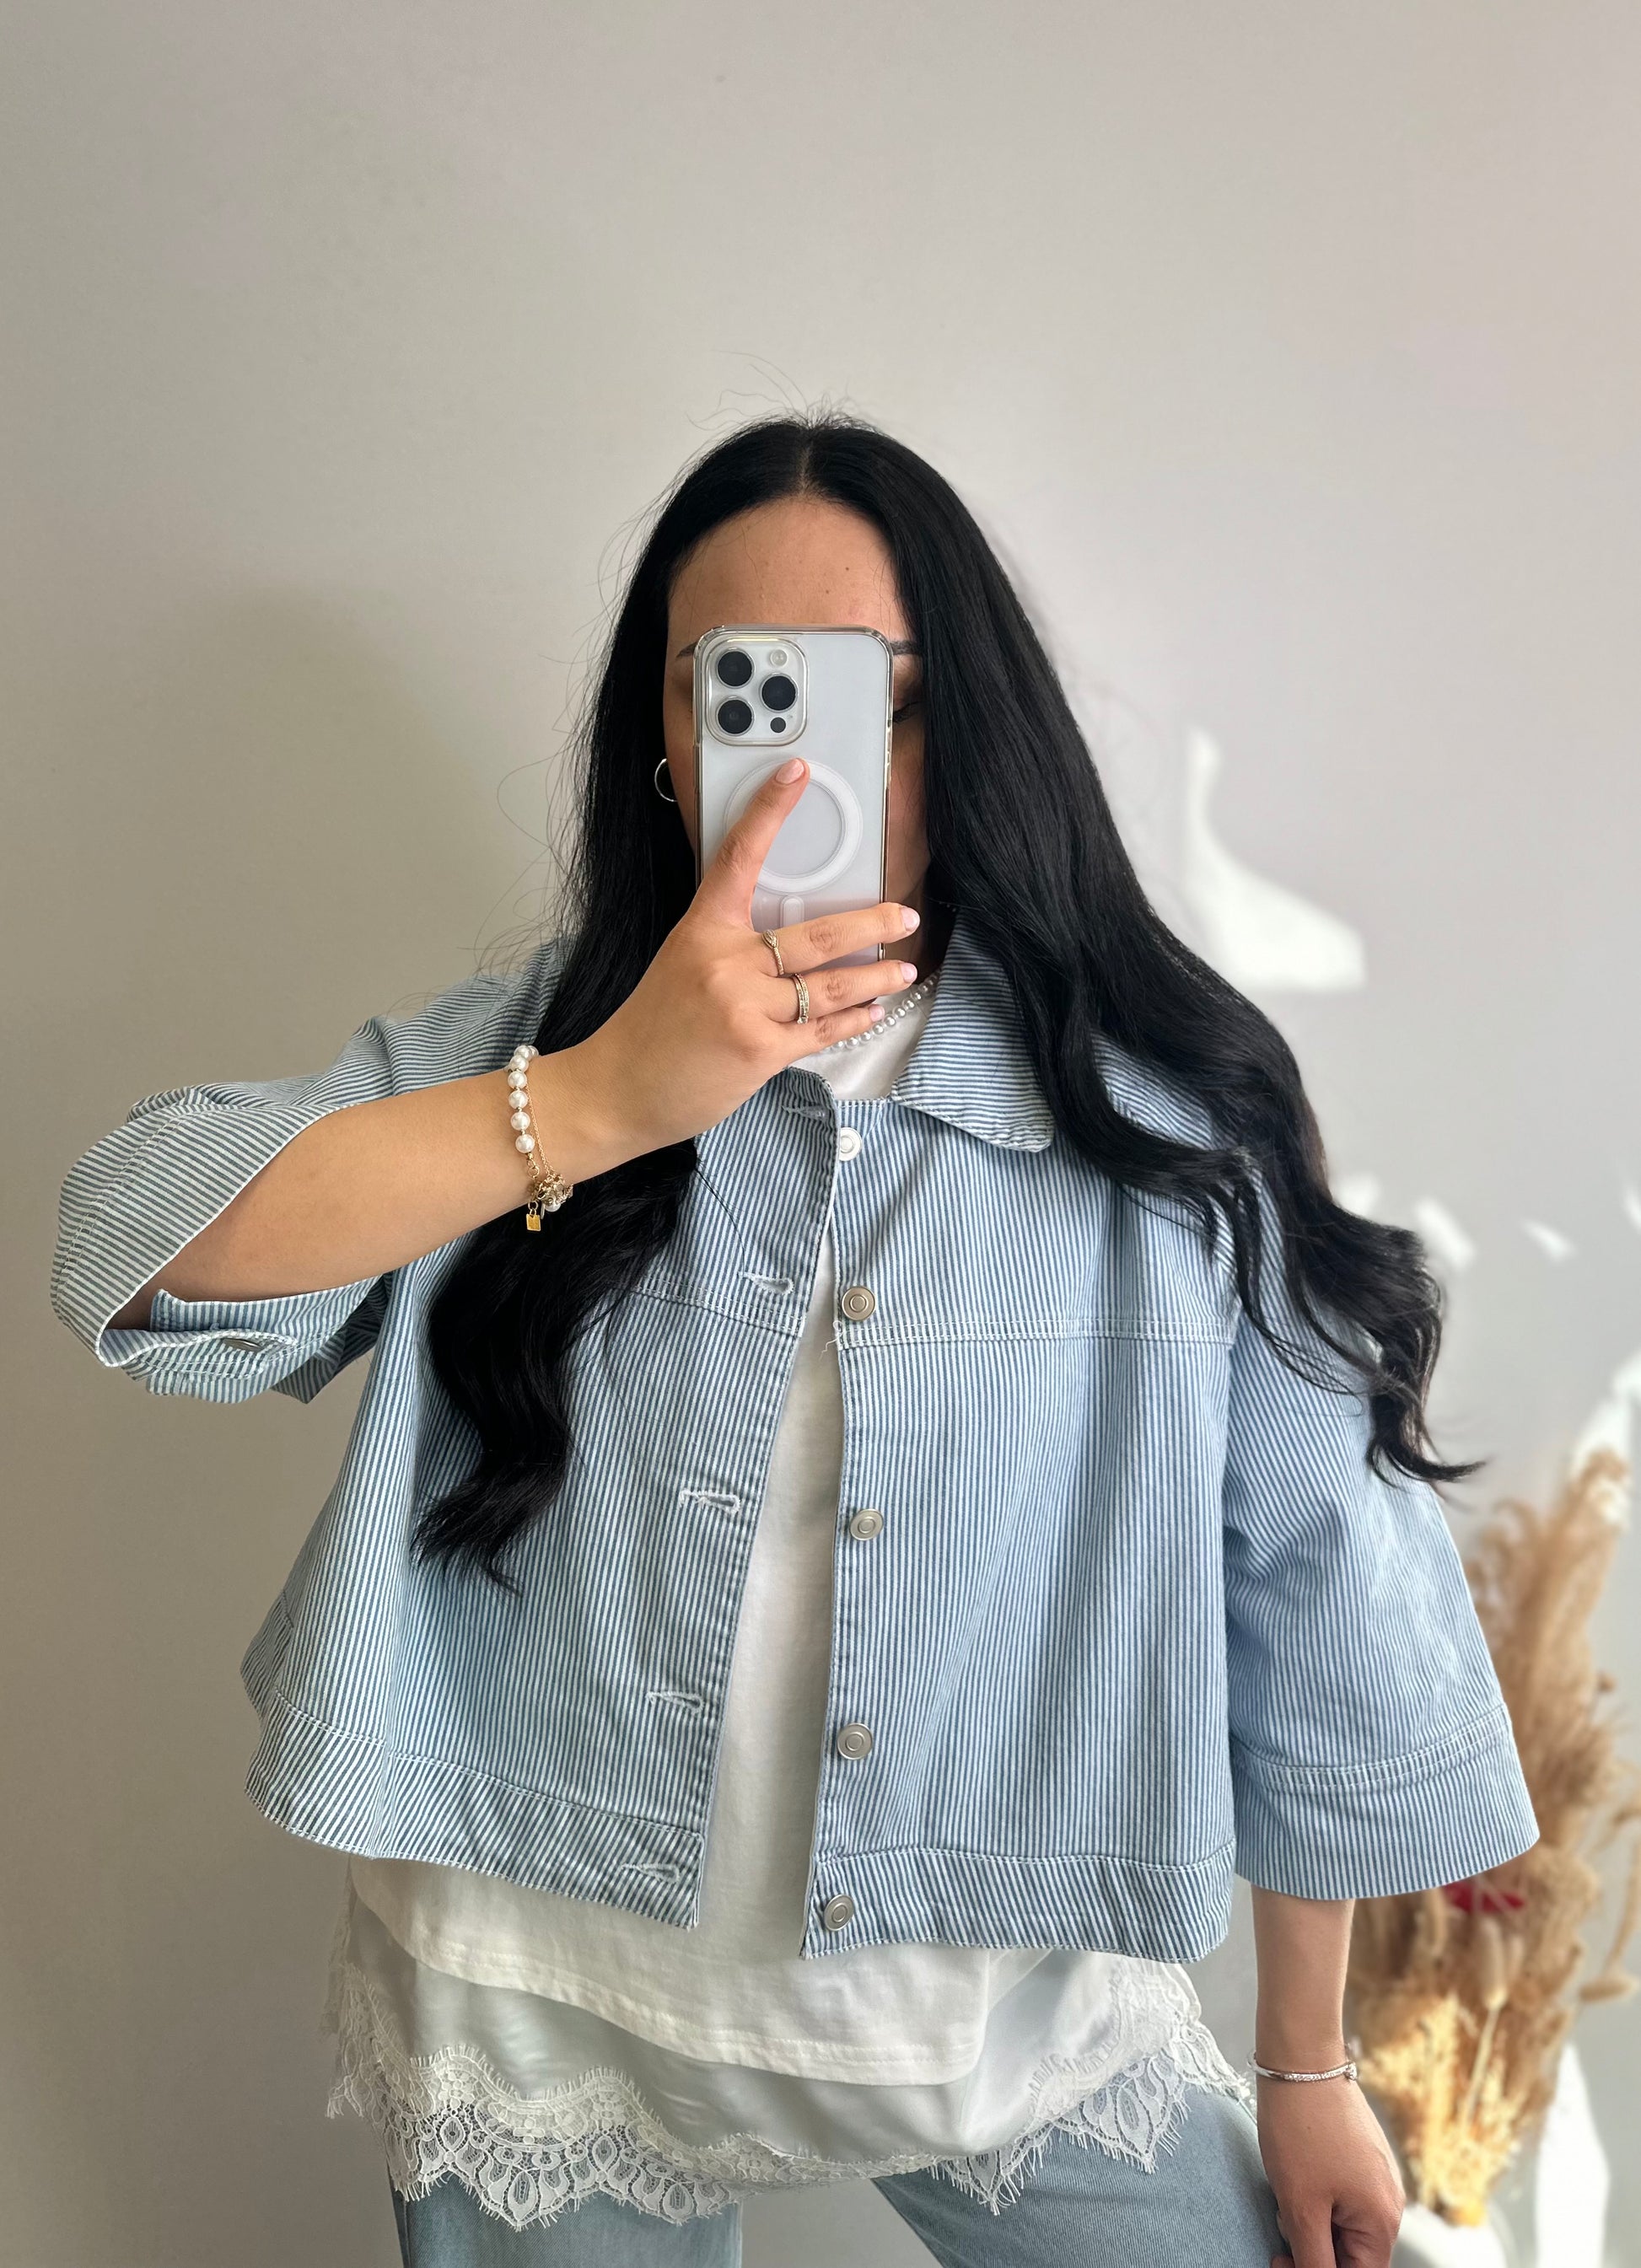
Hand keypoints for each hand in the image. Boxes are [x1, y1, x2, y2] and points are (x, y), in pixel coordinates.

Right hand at [576, 756, 922, 1160]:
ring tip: (904, 970)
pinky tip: (873, 1012)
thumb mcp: (681, 963)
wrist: (619, 1088)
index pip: (740, 857)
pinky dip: (855, 1020)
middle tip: (905, 916)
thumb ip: (730, 944)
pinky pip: (823, 1030)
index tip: (796, 774)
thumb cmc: (650, 1028)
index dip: (770, 810)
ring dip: (877, 978)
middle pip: (817, 935)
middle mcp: (726, 962)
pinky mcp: (761, 1050)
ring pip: (830, 985)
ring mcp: (746, 1007)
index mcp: (702, 930)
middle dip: (873, 925)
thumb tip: (788, 935)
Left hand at [1256, 2076, 1404, 2267]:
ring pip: (1343, 2224)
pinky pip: (1342, 2196)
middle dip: (1313, 2248)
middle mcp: (1390, 2201)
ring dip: (1312, 2223)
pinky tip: (1294, 2177)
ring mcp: (1377, 2176)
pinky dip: (1316, 2199)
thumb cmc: (1300, 2131)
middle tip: (1279, 2229)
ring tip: (1286, 2195)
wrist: (1301, 2059)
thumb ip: (1315, 2259)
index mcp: (1383, 2221)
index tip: (1280, 2260)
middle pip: (1352, 2253)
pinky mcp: (1362, 2156)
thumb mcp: (1301, 2207)